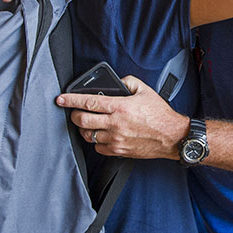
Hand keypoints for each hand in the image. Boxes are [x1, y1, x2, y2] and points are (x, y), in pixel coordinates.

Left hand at [55, 75, 188, 160]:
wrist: (171, 136)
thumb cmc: (160, 115)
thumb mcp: (145, 90)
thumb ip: (128, 82)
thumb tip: (116, 83)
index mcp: (120, 107)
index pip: (88, 102)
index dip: (71, 100)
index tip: (61, 99)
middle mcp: (115, 124)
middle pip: (82, 120)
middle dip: (74, 115)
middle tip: (75, 112)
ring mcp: (115, 139)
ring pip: (88, 135)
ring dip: (85, 128)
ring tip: (89, 123)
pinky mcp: (118, 151)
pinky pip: (97, 148)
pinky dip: (95, 141)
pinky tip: (101, 135)